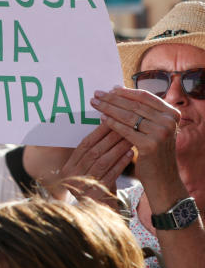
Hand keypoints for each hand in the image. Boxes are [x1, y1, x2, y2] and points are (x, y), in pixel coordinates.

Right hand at [58, 123, 133, 206]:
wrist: (101, 214)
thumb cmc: (99, 186)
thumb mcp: (93, 169)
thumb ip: (96, 151)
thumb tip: (108, 124)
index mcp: (68, 168)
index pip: (84, 145)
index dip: (99, 131)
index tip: (113, 120)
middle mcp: (72, 176)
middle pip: (93, 151)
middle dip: (111, 137)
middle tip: (126, 126)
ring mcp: (83, 186)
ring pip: (102, 161)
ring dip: (117, 148)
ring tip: (131, 138)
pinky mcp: (96, 195)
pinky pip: (110, 175)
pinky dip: (120, 163)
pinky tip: (130, 154)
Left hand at [90, 87, 184, 207]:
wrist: (162, 178)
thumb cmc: (154, 152)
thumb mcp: (155, 128)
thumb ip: (145, 112)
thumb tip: (119, 91)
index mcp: (172, 113)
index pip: (145, 97)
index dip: (126, 92)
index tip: (110, 89)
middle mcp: (169, 120)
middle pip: (134, 105)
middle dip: (113, 98)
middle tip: (96, 94)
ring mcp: (161, 132)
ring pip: (128, 116)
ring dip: (108, 108)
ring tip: (94, 103)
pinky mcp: (150, 144)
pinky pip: (125, 130)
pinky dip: (111, 123)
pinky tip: (101, 118)